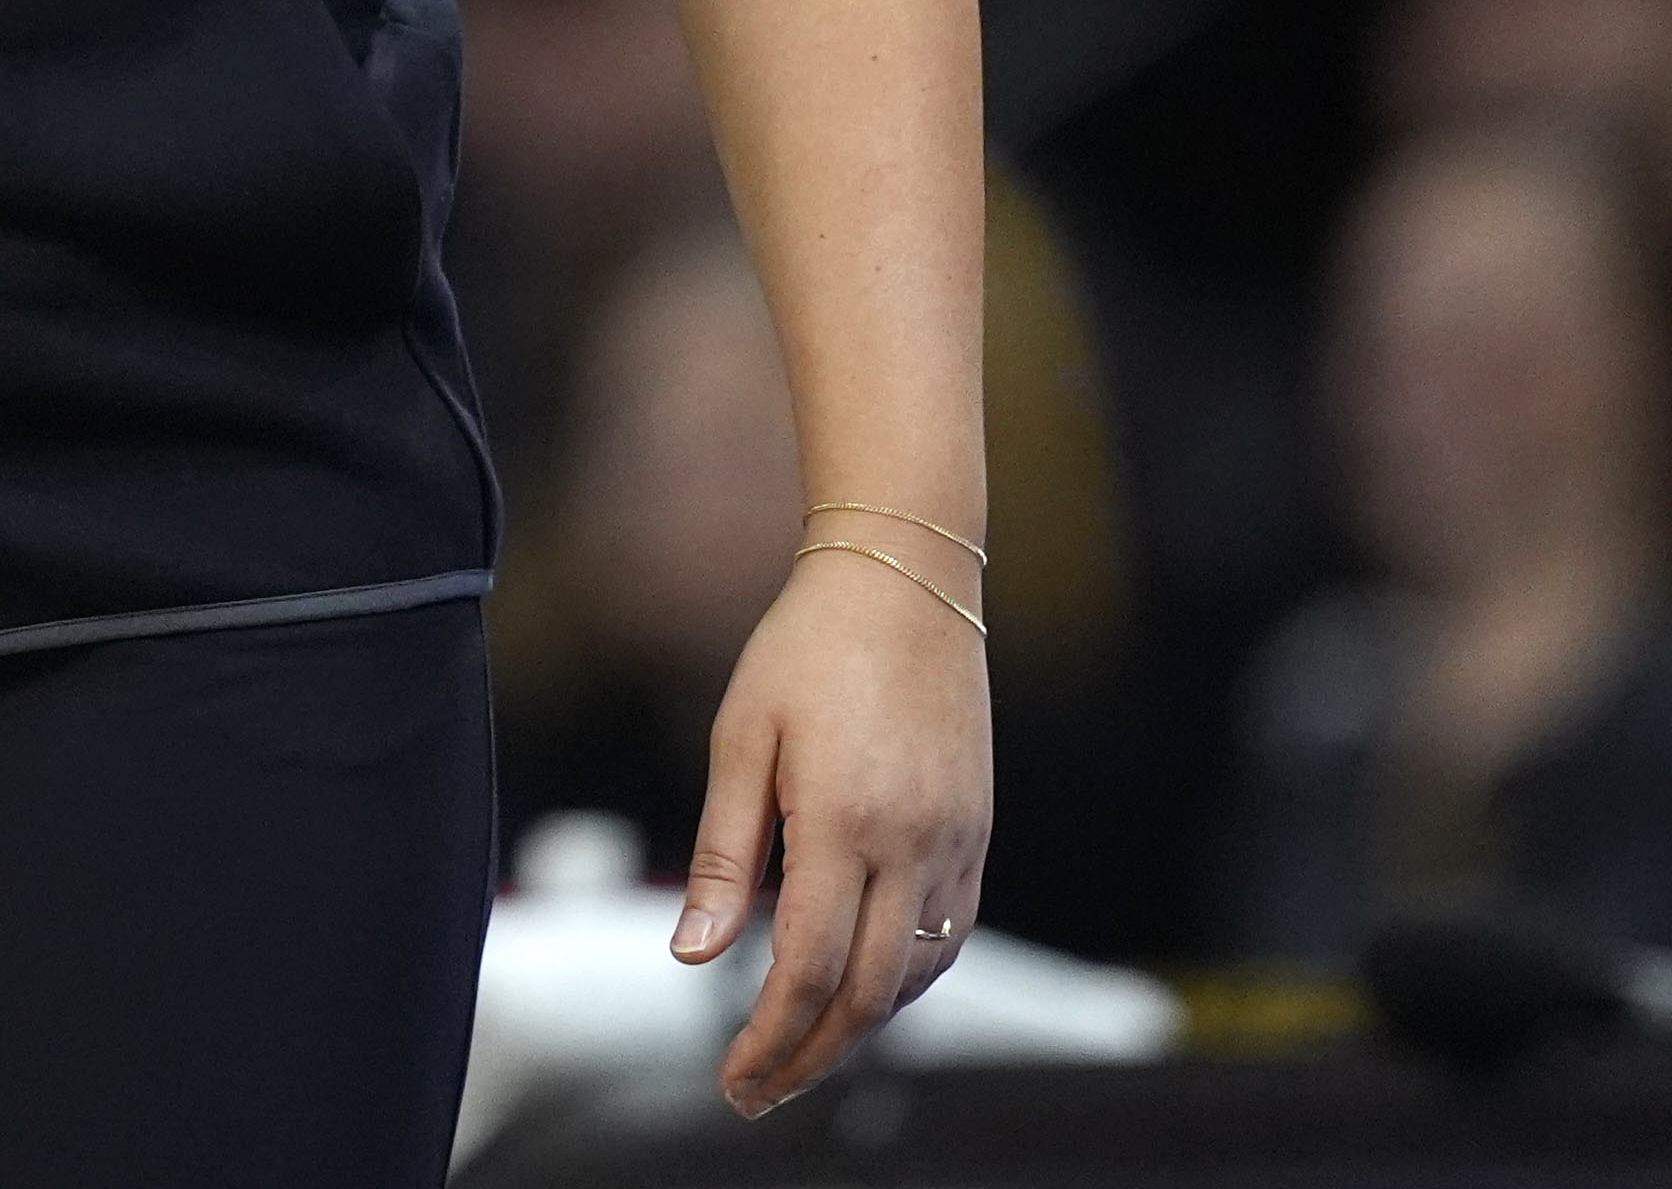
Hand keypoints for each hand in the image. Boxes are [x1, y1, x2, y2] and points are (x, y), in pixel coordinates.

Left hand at [671, 538, 994, 1118]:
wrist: (907, 579)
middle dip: (810, 1056)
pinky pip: (950, 934)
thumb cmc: (808, 647)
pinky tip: (861, 984)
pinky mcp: (979, 831)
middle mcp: (914, 842)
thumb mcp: (742, 736)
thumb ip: (723, 852)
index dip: (768, 1039)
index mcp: (844, 820)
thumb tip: (692, 954)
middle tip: (758, 1092)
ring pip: (915, 975)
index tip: (732, 1081)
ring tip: (800, 1046)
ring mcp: (958, 840)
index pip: (806, 968)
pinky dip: (904, 979)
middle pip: (866, 994)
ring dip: (859, 1025)